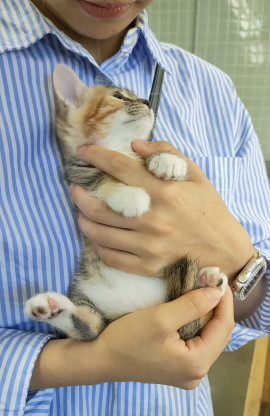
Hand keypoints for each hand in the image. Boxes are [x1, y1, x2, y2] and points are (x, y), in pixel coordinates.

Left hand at [71, 141, 253, 281]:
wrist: (224, 250)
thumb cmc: (209, 210)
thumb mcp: (195, 175)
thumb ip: (167, 154)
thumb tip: (135, 145)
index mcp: (165, 193)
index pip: (121, 169)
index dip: (97, 157)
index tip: (83, 152)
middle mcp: (153, 220)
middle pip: (102, 206)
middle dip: (80, 195)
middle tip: (75, 188)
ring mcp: (148, 246)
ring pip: (101, 234)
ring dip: (83, 220)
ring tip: (80, 211)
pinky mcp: (147, 266)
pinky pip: (111, 257)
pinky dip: (96, 245)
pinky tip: (94, 235)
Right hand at [96, 286, 233, 388]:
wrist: (99, 359)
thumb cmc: (126, 339)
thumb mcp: (160, 318)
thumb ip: (192, 305)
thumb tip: (217, 292)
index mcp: (197, 364)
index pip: (223, 328)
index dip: (224, 301)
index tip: (219, 278)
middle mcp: (197, 374)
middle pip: (218, 335)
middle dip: (216, 307)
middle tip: (211, 282)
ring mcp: (187, 374)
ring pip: (208, 339)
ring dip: (206, 315)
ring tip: (203, 291)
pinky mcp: (177, 369)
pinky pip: (196, 344)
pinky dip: (196, 325)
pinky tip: (191, 310)